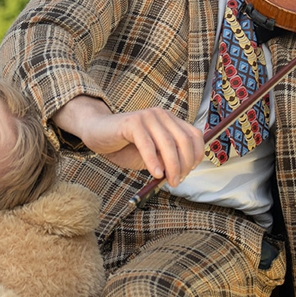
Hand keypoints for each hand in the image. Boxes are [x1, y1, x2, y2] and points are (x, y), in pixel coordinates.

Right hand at [53, 96, 202, 186]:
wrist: (98, 133)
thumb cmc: (125, 146)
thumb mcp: (152, 154)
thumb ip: (166, 159)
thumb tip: (182, 172)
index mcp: (170, 120)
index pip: (194, 135)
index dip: (196, 155)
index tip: (190, 172)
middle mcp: (161, 115)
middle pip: (183, 140)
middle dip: (184, 164)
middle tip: (178, 181)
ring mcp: (147, 117)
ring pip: (168, 143)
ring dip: (172, 166)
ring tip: (169, 181)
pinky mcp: (132, 122)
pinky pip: (147, 144)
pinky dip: (153, 161)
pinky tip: (155, 173)